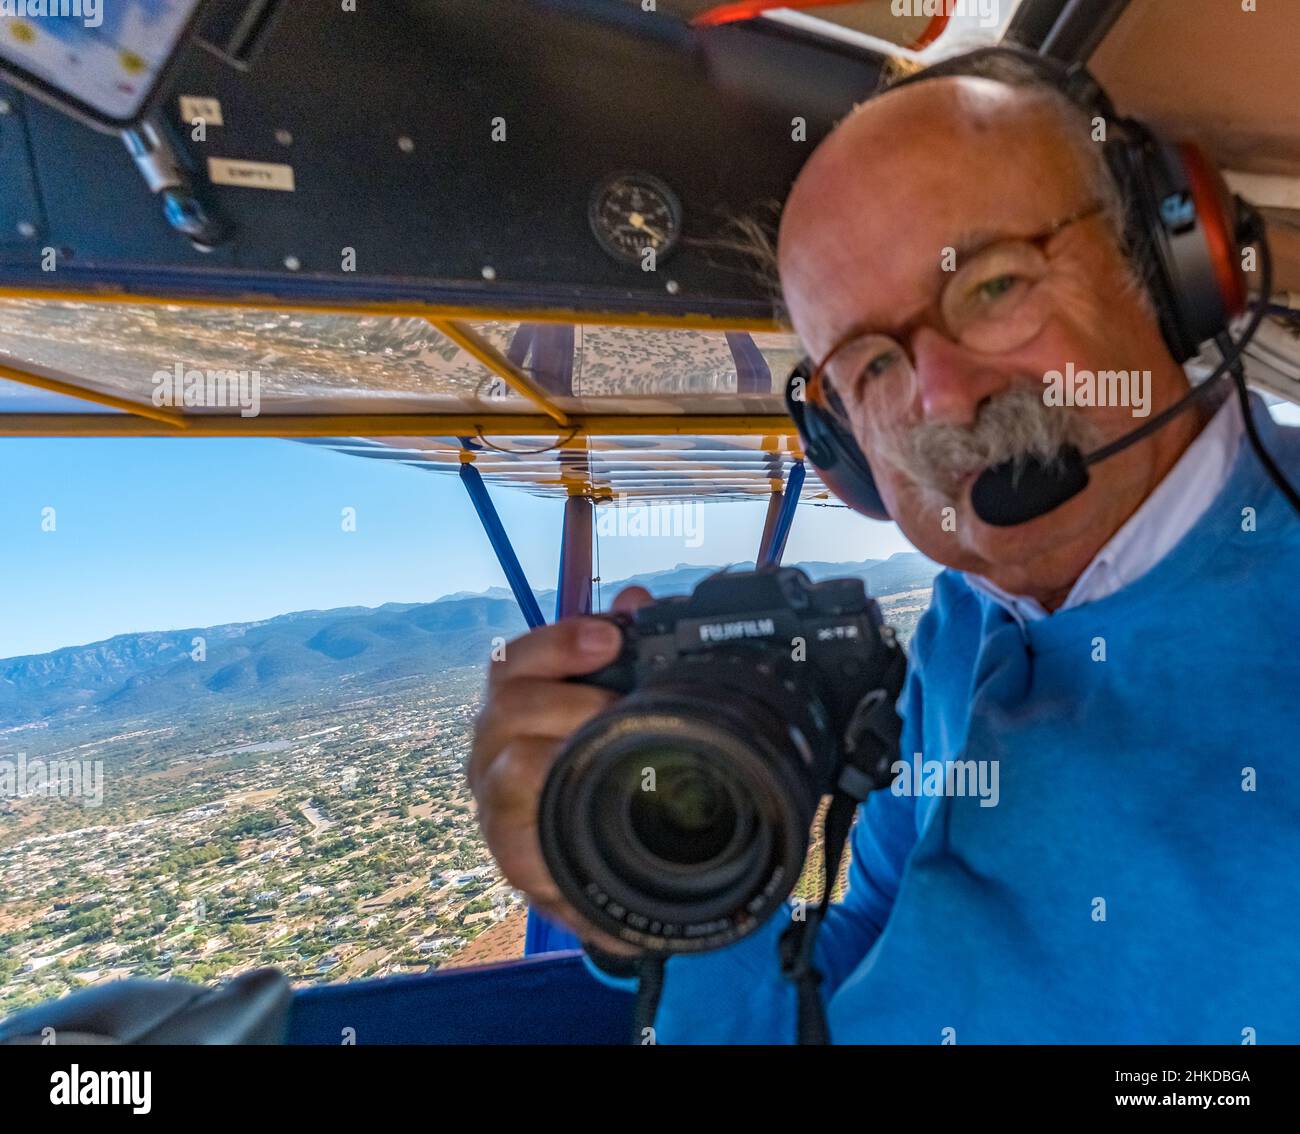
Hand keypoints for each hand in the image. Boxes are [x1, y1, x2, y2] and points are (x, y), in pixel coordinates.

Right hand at [468, 587, 651, 956]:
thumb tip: (637, 600)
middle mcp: (494, 750)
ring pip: (507, 767)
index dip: (557, 642)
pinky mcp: (513, 857)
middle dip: (569, 699)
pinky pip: (519, 834)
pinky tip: (594, 807)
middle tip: (620, 709)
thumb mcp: (616, 712)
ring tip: (614, 755)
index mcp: (516, 707)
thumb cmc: (602, 777)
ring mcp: (497, 804)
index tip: (610, 638)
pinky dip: (557, 816)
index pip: (512, 661)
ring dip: (565, 753)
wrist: (605, 873)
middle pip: (504, 705)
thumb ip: (625, 654)